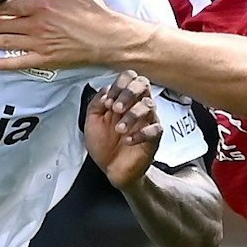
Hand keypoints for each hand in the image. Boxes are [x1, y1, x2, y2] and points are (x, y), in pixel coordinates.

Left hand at [0, 0, 130, 73]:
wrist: (110, 38)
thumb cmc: (93, 11)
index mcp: (41, 6)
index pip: (6, 7)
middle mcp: (36, 26)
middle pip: (1, 24)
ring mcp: (40, 44)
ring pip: (6, 42)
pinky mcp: (46, 59)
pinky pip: (21, 62)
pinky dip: (4, 63)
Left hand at [83, 72, 160, 187]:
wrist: (112, 169)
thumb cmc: (104, 145)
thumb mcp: (92, 122)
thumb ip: (96, 103)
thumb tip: (105, 90)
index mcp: (122, 99)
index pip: (129, 78)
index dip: (118, 84)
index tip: (107, 102)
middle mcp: (136, 106)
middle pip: (143, 84)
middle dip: (128, 93)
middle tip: (116, 109)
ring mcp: (147, 121)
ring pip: (149, 105)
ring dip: (132, 116)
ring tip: (119, 130)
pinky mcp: (154, 137)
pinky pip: (155, 129)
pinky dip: (140, 134)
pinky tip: (128, 140)